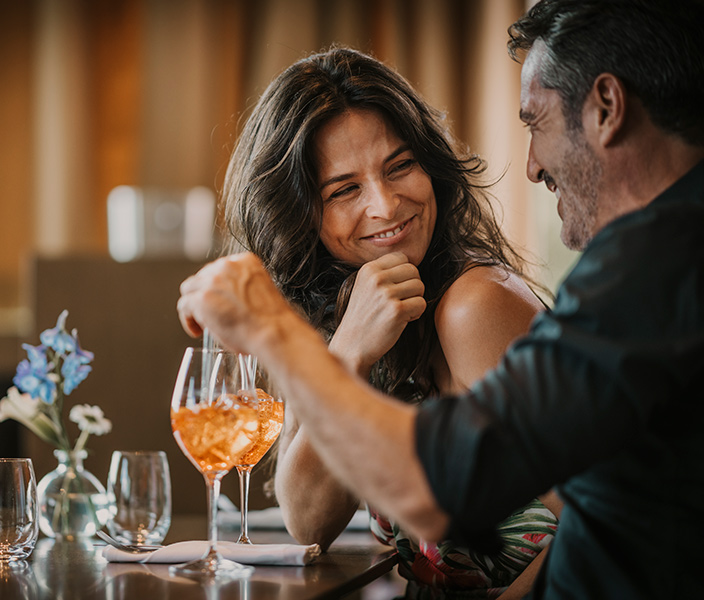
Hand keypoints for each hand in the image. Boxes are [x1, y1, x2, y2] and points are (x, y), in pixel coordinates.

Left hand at [177, 253, 292, 353]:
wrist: (273, 332)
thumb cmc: (271, 320)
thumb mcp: (260, 290)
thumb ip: (242, 286)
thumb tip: (226, 298)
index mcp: (245, 261)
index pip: (219, 269)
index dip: (216, 287)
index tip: (220, 300)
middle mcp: (227, 266)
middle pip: (202, 277)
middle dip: (204, 295)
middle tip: (211, 314)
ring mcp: (212, 282)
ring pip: (189, 289)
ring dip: (194, 305)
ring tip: (203, 323)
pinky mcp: (201, 299)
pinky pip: (184, 306)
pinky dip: (188, 320)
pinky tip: (197, 330)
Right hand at [329, 252, 425, 375]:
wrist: (351, 345)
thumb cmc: (363, 318)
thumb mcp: (365, 287)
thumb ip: (384, 273)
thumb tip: (412, 264)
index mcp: (368, 269)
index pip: (402, 257)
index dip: (404, 274)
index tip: (396, 288)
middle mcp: (376, 278)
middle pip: (414, 270)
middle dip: (413, 287)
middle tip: (402, 301)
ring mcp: (386, 294)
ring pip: (420, 287)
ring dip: (415, 300)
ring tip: (400, 311)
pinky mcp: (396, 311)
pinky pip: (421, 304)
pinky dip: (416, 314)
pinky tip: (402, 320)